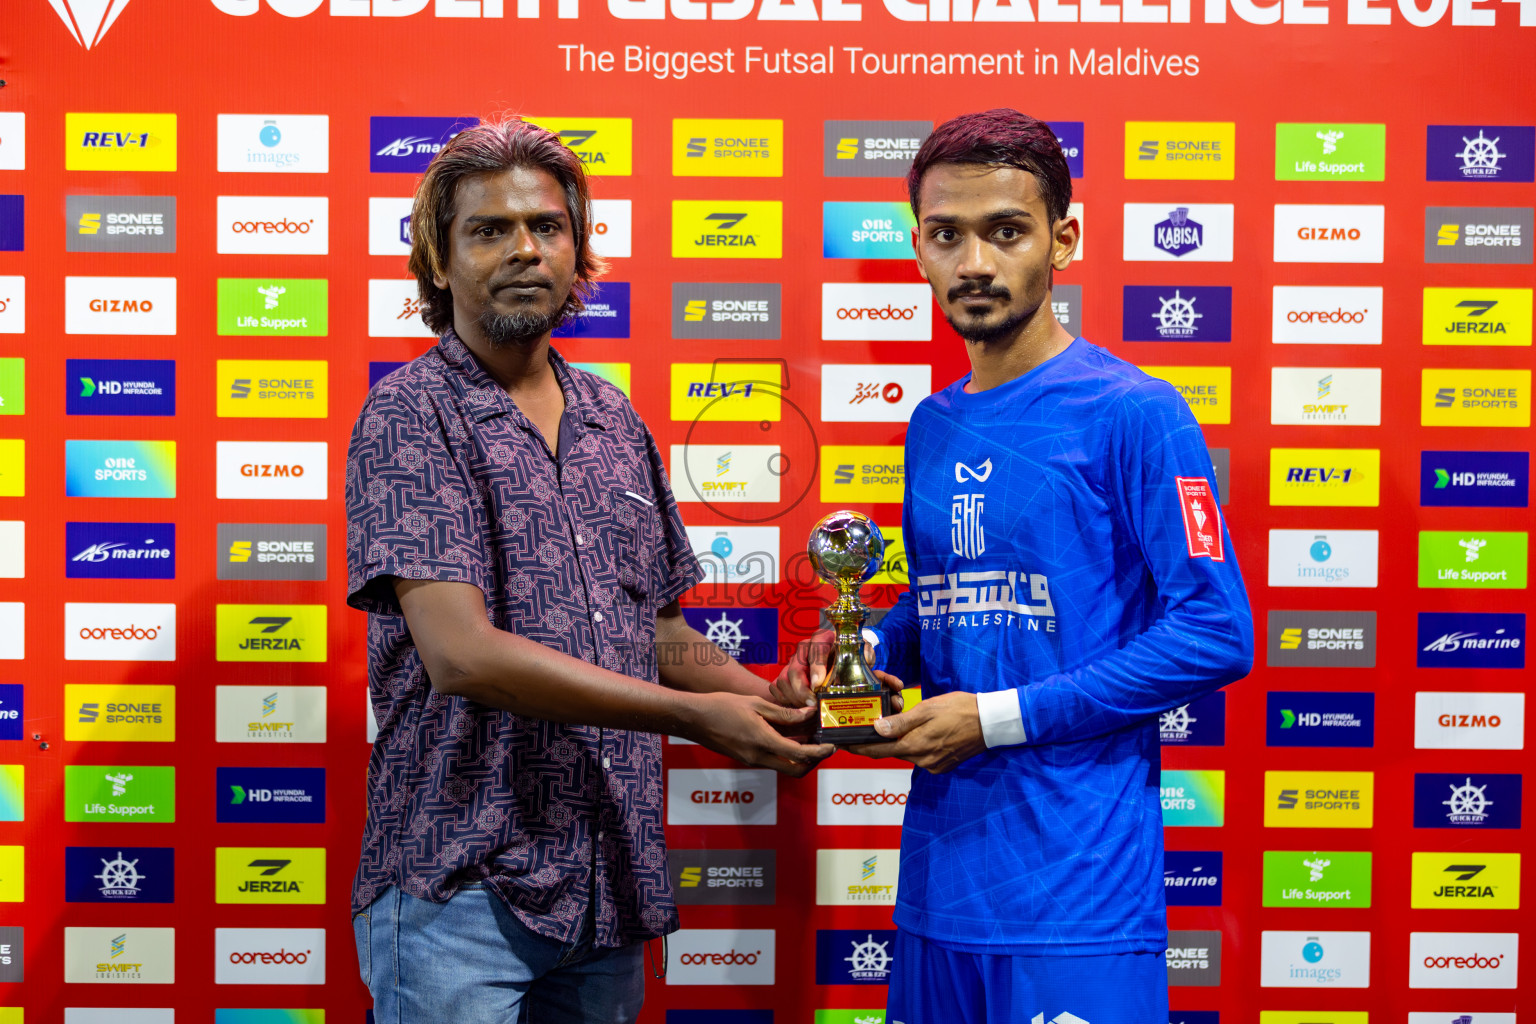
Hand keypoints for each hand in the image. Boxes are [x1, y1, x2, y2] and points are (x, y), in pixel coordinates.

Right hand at [685, 691, 834, 777]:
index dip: (820, 752)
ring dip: (800, 757)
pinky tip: (789, 735)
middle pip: (795, 770)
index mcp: (762, 741)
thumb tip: (809, 714)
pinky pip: (772, 760)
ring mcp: (751, 760)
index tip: (832, 747)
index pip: (800, 754)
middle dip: (814, 762)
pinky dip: (785, 753)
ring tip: (809, 736)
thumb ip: (784, 713)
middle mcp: (758, 757)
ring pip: (784, 767)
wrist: (693, 718)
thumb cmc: (721, 706)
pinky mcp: (746, 758)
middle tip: (824, 747)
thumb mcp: (755, 704)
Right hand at [769, 629, 889, 708]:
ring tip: (808, 711)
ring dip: (794, 698)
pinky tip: (798, 710)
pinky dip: (786, 701)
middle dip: (801, 690)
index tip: (819, 684)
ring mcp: (792, 664)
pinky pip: (777, 689)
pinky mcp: (785, 677)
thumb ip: (869, 658)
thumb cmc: (848, 654)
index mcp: (822, 640)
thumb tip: (882, 673)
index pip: (815, 649)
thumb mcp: (860, 652)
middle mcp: (803, 650)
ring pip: (784, 681)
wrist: (834, 657)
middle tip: (813, 704)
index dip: (816, 667)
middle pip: (794, 669)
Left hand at [847, 690, 983, 773]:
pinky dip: (917, 746)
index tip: (843, 745)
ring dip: (901, 741)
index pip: (878, 752)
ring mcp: (934, 765)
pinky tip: (923, 732)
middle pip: (892, 752)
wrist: (991, 722)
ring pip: (907, 753)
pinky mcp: (943, 765)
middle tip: (871, 726)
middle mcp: (922, 760)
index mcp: (915, 746)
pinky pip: (922, 756)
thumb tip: (876, 729)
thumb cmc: (960, 709)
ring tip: (902, 724)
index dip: (858, 748)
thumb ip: (900, 722)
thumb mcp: (927, 709)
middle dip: (881, 740)